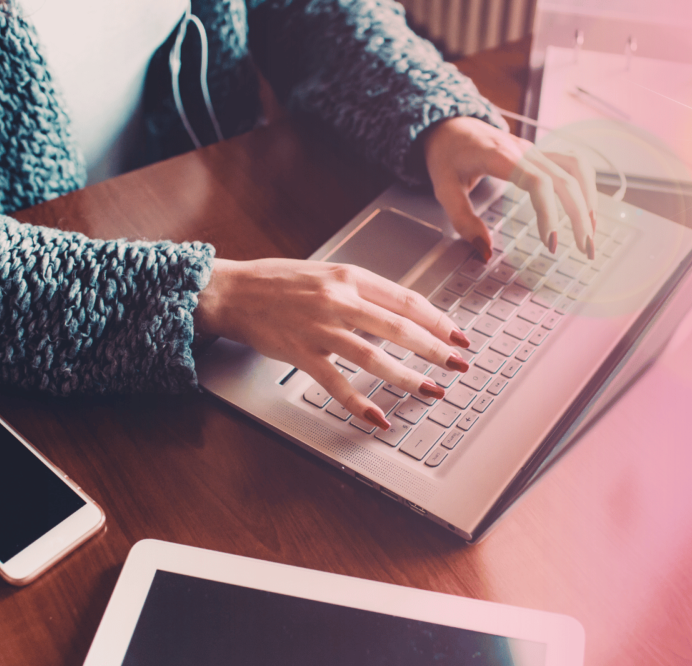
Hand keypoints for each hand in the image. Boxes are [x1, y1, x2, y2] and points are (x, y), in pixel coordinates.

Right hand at [193, 259, 471, 428]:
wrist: (232, 291)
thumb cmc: (277, 283)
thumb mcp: (325, 274)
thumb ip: (359, 291)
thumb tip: (398, 312)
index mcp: (349, 276)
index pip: (406, 299)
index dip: (437, 320)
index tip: (457, 335)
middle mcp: (339, 299)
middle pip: (400, 327)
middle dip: (436, 349)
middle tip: (459, 365)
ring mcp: (320, 327)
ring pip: (375, 356)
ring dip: (408, 377)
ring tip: (431, 391)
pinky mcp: (302, 353)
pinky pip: (337, 383)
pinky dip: (360, 403)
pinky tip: (378, 418)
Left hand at [422, 116, 598, 258]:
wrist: (449, 125)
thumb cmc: (446, 155)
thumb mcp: (443, 189)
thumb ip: (463, 221)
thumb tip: (485, 252)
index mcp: (500, 156)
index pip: (538, 182)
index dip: (550, 212)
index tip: (551, 243)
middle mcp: (524, 150)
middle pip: (565, 178)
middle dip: (580, 215)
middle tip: (585, 250)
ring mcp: (535, 149)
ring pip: (576, 168)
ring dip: (589, 199)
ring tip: (591, 232)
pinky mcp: (540, 153)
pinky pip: (573, 164)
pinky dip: (586, 185)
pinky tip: (588, 209)